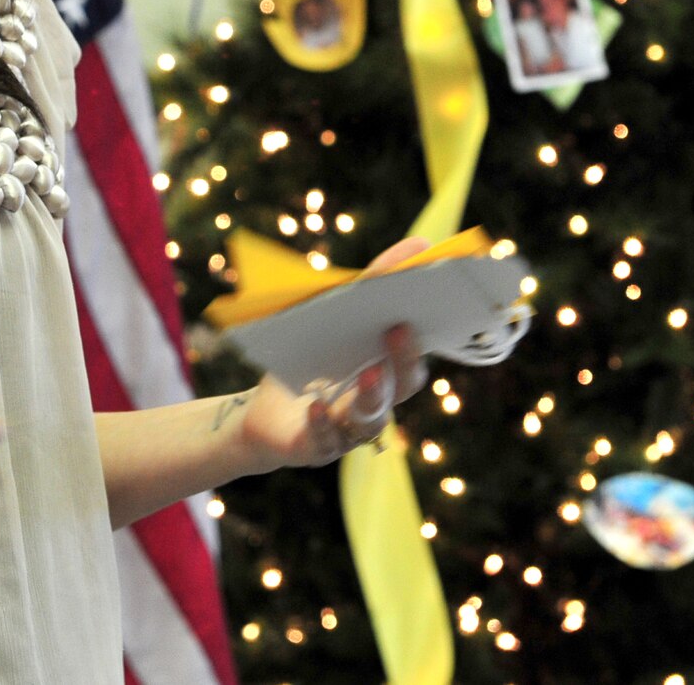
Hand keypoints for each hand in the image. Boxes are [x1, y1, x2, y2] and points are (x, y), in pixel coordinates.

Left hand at [232, 235, 431, 470]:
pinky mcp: (317, 449)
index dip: (425, 334)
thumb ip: (371, 284)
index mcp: (383, 374)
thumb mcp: (330, 317)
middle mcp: (375, 405)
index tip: (430, 303)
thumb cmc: (306, 363)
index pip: (414, 357)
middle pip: (401, 387)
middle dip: (403, 359)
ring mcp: (348, 431)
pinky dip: (322, 422)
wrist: (263, 419)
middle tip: (400, 328)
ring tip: (368, 371)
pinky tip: (317, 403)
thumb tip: (418, 245)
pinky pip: (325, 440)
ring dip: (372, 395)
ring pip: (371, 419)